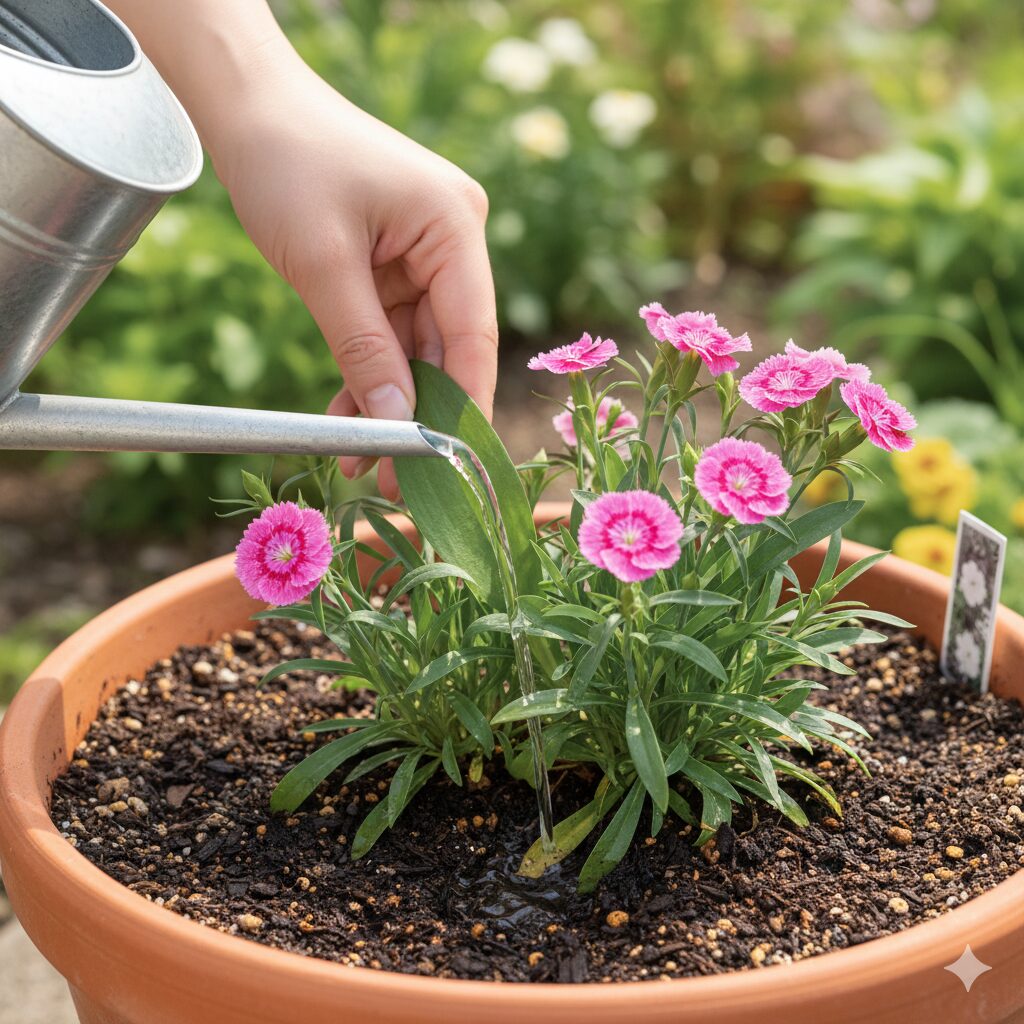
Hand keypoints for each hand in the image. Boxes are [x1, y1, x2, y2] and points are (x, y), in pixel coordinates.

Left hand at [209, 54, 497, 498]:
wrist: (246, 106)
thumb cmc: (285, 164)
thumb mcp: (323, 266)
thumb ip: (365, 349)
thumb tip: (399, 426)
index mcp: (455, 227)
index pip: (472, 334)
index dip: (464, 405)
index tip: (452, 467)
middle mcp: (452, 241)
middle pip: (448, 348)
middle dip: (418, 415)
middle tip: (394, 481)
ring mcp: (424, 254)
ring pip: (415, 348)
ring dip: (388, 404)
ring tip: (362, 465)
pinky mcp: (395, 265)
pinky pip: (388, 332)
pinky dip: (368, 374)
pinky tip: (349, 420)